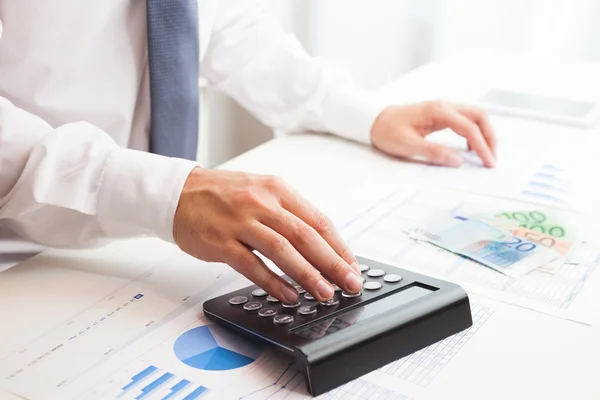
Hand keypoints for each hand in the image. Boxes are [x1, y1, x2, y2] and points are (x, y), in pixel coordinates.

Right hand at [173, 168, 362, 302]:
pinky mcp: (221, 241)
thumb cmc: (224, 195)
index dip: (339, 247)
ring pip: (282, 251)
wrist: (179, 192)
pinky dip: (273, 282)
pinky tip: (288, 295)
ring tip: (324, 294)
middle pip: (306, 236)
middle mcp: (262, 202)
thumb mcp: (261, 191)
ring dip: (307, 275)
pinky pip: (252, 265)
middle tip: (350, 284)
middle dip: (332, 264)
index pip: (318, 221)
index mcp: (278, 190)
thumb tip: (321, 246)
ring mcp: (241, 222)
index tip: (352, 267)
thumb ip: (289, 214)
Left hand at [370, 101, 496, 167]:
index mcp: (438, 111)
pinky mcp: (440, 114)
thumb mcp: (408, 145)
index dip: (482, 146)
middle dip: (490, 137)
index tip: (488, 163)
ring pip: (474, 116)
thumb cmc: (387, 130)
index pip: (470, 128)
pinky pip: (465, 119)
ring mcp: (443, 108)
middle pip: (479, 116)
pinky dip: (473, 131)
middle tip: (492, 158)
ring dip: (484, 133)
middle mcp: (444, 106)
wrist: (374, 120)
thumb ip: (433, 152)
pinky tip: (470, 147)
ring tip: (485, 154)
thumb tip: (457, 161)